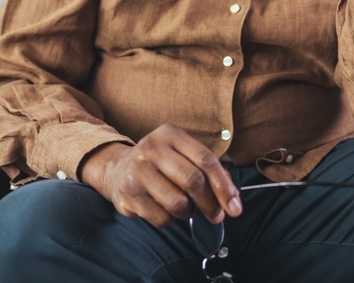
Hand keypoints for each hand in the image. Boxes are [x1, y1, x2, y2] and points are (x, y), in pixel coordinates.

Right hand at [80, 124, 241, 227]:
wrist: (118, 168)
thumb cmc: (160, 164)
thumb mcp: (182, 156)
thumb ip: (208, 172)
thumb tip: (232, 199)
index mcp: (170, 134)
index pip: (205, 160)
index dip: (224, 186)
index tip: (235, 207)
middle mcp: (152, 148)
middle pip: (193, 181)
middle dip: (210, 204)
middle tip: (217, 216)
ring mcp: (138, 170)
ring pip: (179, 203)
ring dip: (187, 213)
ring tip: (183, 207)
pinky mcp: (128, 194)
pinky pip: (162, 218)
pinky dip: (170, 220)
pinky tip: (164, 209)